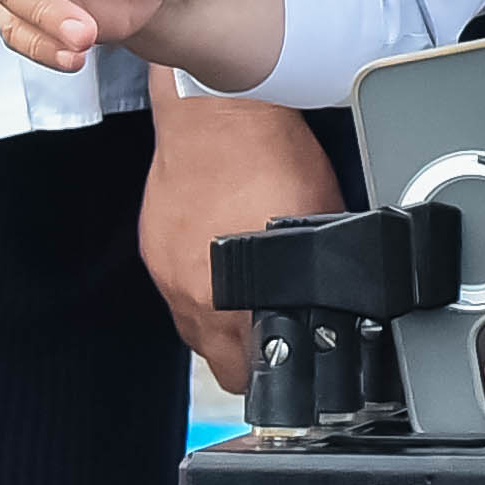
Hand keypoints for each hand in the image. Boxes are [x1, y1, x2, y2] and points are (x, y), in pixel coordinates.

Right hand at [145, 90, 339, 390]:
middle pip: (218, 362)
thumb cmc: (270, 154)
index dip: (274, 375)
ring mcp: (167, 273)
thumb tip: (332, 301)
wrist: (219, 110)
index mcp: (234, 299)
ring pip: (194, 330)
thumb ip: (315, 276)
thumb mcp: (316, 225)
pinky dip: (198, 285)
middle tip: (271, 338)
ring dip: (219, 324)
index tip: (287, 366)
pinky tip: (220, 260)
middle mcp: (193, 295)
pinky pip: (175, 289)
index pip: (247, 372)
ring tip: (246, 295)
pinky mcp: (152, 249)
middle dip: (246, 358)